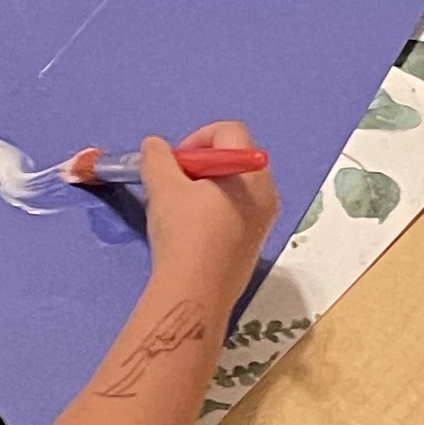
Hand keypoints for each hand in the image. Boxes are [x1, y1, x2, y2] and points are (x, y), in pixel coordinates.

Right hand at [139, 120, 276, 301]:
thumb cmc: (183, 232)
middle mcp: (268, 193)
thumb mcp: (162, 186)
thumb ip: (157, 157)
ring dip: (207, 187)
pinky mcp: (255, 244)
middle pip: (235, 158)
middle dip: (202, 163)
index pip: (230, 132)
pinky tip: (193, 232)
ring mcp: (265, 221)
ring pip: (236, 187)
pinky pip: (238, 212)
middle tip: (176, 182)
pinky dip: (216, 210)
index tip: (175, 162)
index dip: (197, 138)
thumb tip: (155, 146)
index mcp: (252, 171)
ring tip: (181, 208)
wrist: (196, 292)